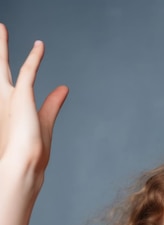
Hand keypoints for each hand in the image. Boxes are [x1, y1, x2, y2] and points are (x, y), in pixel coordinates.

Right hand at [0, 24, 67, 183]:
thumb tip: (64, 88)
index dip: (19, 71)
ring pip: (2, 65)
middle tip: (0, 29)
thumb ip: (52, 103)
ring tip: (0, 27)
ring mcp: (8, 98)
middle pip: (0, 70)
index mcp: (9, 110)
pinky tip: (40, 46)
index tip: (29, 58)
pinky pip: (28, 71)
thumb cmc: (34, 153)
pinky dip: (35, 58)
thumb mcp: (45, 121)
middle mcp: (5, 101)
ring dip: (2, 46)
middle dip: (0, 51)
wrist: (26, 164)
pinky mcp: (21, 96)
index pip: (12, 83)